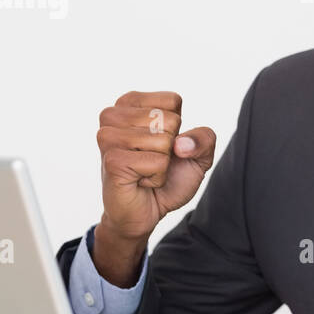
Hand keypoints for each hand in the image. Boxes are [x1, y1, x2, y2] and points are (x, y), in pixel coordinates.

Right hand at [93, 91, 215, 284]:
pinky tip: (140, 181)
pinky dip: (157, 177)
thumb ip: (204, 139)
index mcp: (130, 103)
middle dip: (170, 148)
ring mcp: (108, 137)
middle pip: (170, 120)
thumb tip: (181, 143)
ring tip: (144, 170)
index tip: (160, 144)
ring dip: (162, 164)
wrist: (148, 212)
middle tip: (151, 161)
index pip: (172, 100)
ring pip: (163, 141)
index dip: (178, 128)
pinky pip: (156, 162)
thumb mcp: (197, 155)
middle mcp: (113, 115)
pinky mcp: (112, 160)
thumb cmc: (168, 178)